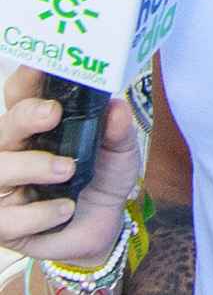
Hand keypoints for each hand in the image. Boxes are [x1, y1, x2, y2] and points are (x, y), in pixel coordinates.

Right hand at [0, 67, 138, 266]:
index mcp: (34, 126)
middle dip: (24, 117)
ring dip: (32, 166)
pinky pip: (7, 219)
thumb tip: (116, 107)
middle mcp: (12, 151)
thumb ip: (118, 131)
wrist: (104, 226)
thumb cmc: (102, 179)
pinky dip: (38, 214)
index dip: (26, 80)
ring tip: (67, 170)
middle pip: (2, 127)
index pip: (19, 95)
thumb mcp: (120, 153)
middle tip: (51, 113)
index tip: (40, 67)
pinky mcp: (6, 224)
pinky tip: (64, 209)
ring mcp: (4, 188)